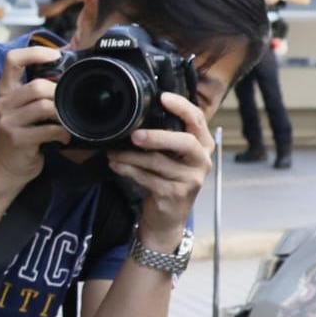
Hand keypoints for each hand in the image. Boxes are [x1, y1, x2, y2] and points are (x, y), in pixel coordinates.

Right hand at [0, 46, 69, 188]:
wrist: (5, 168)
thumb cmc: (20, 136)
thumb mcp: (21, 110)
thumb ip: (35, 94)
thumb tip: (65, 73)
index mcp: (4, 91)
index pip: (13, 60)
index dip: (35, 53)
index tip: (55, 55)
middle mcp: (3, 104)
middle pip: (37, 85)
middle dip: (59, 93)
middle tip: (67, 102)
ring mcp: (8, 122)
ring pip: (44, 106)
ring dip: (62, 114)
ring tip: (66, 121)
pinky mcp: (17, 139)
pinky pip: (48, 130)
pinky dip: (62, 133)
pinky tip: (63, 138)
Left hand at [105, 92, 213, 249]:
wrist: (167, 219)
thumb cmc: (167, 179)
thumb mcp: (172, 156)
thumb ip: (166, 136)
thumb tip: (138, 110)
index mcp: (203, 146)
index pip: (198, 120)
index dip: (182, 106)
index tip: (163, 97)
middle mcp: (202, 161)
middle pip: (185, 142)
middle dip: (158, 136)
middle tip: (134, 135)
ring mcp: (190, 180)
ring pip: (158, 162)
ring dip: (131, 156)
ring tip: (113, 152)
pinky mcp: (175, 195)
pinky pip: (147, 178)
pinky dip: (128, 170)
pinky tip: (115, 164)